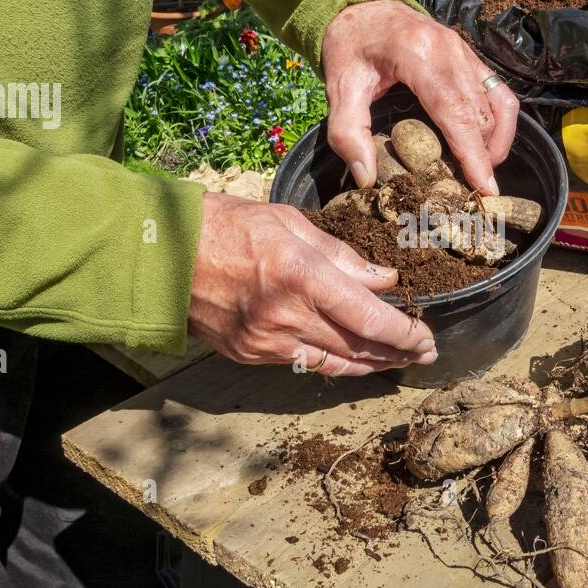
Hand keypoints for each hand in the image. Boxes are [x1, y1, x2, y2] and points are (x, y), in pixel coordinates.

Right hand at [188, 193, 436, 374]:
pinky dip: (334, 362)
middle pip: (358, 347)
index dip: (405, 333)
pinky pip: (303, 364)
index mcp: (301, 277)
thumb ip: (342, 255)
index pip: (370, 318)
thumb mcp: (290, 223)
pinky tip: (353, 358)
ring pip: (334, 362)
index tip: (426, 336)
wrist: (161, 254)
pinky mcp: (249, 354)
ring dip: (371, 364)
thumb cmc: (226, 225)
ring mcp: (266, 342)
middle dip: (397, 352)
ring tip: (398, 361)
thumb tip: (383, 279)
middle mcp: (287, 317)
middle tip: (424, 353)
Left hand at [320, 0, 518, 195]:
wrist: (360, 6)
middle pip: (482, 113)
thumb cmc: (350, 46)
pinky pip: (497, 91)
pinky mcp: (470, 56)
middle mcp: (451, 51)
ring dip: (496, 141)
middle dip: (485, 156)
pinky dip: (498, 122)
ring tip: (481, 171)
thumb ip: (348, 133)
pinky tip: (484, 145)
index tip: (484, 187)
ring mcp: (465, 51)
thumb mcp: (339, 87)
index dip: (473, 154)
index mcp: (420, 56)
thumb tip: (366, 178)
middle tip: (474, 191)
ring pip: (499, 103)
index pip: (456, 112)